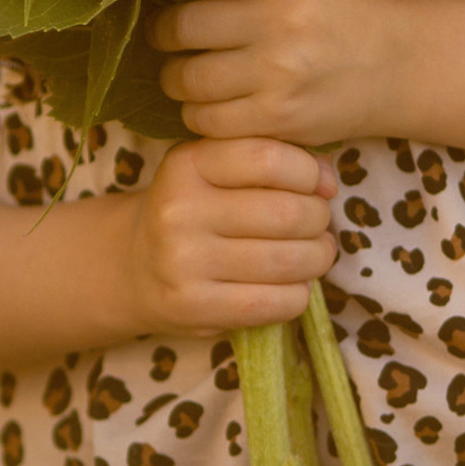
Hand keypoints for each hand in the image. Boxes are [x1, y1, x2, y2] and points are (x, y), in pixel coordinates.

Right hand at [125, 137, 336, 340]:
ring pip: (287, 260)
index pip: (268, 158)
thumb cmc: (195, 207)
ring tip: (315, 253)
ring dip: (318, 257)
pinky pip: (274, 303)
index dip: (309, 171)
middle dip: (319, 218)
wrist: (135, 265)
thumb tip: (329, 180)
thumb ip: (271, 159)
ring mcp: (183, 262)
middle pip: (286, 212)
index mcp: (187, 163)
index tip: (319, 184)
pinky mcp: (194, 307)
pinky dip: (299, 294)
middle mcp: (180, 209)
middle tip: (319, 222)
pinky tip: (293, 285)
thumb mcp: (215, 167)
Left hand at [146, 0, 393, 144]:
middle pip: (186, 25)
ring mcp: (280, 74)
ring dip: (173, 74)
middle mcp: (284, 20)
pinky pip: (206, 119)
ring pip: (187, 77)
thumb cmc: (332, 11)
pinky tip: (206, 99)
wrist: (392, 66)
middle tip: (163, 30)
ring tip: (181, 67)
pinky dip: (195, 110)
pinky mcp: (278, 119)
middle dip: (162, 29)